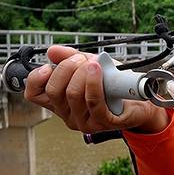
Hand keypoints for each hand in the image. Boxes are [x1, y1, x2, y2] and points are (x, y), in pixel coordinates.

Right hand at [23, 45, 169, 133]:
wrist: (140, 99)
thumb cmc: (112, 84)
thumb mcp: (89, 66)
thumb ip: (70, 58)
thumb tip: (52, 51)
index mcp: (59, 102)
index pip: (33, 94)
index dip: (36, 78)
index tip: (49, 66)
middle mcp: (68, 115)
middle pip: (54, 91)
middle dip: (66, 68)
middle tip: (82, 60)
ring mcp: (85, 122)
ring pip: (73, 95)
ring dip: (83, 73)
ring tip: (95, 64)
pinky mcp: (103, 123)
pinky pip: (93, 102)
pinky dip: (94, 83)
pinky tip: (98, 69)